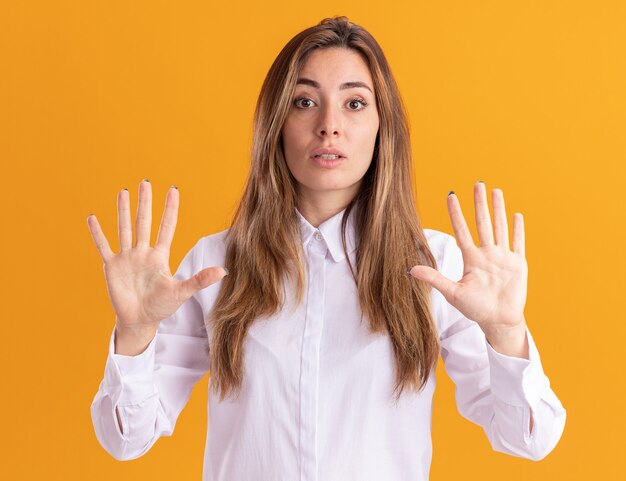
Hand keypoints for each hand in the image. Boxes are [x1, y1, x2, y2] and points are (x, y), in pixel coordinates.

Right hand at [87, 180, 227, 336]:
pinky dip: (98, 233)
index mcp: (160, 256)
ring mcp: (127, 258)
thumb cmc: (161, 307)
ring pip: (125, 229)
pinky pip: (104, 246)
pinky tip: (92, 218)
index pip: (167, 227)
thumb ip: (200, 280)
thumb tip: (224, 271)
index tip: (173, 189)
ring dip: (123, 211)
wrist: (139, 321)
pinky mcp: (112, 267)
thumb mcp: (182, 292)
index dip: (170, 209)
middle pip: (144, 222)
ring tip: (123, 192)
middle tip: (146, 182)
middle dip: (145, 203)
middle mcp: (143, 253)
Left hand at [409, 181, 527, 341]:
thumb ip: (434, 279)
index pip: (462, 230)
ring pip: (500, 228)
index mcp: (471, 259)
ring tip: (495, 191)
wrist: (499, 322)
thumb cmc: (475, 308)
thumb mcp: (452, 292)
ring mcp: (503, 258)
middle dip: (480, 203)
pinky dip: (518, 230)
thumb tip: (409, 270)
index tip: (451, 195)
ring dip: (499, 210)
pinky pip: (518, 243)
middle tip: (478, 183)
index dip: (456, 213)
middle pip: (483, 223)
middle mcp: (487, 254)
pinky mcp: (518, 265)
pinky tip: (516, 215)